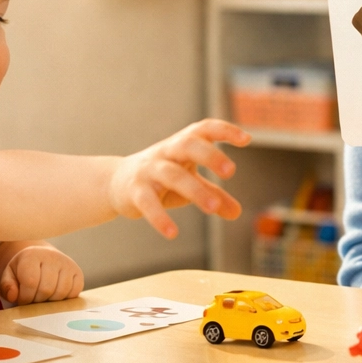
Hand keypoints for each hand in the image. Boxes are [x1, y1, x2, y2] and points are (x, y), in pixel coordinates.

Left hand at [0, 244, 83, 303]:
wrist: (40, 258)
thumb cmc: (23, 270)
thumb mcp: (10, 275)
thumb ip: (7, 286)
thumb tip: (13, 296)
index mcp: (32, 255)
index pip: (31, 283)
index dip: (25, 297)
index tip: (22, 299)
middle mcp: (52, 256)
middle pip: (47, 289)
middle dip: (37, 300)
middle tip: (33, 298)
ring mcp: (67, 263)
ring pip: (61, 292)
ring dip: (51, 301)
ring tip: (43, 296)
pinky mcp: (78, 272)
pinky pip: (74, 292)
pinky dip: (65, 298)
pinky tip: (55, 294)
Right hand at [109, 119, 250, 238]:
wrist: (116, 182)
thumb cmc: (161, 179)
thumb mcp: (189, 182)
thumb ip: (213, 194)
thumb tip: (237, 213)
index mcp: (182, 144)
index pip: (204, 129)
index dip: (224, 130)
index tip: (246, 139)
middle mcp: (166, 152)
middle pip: (188, 145)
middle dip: (210, 155)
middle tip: (231, 171)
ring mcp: (149, 169)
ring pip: (172, 174)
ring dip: (195, 190)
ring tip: (213, 208)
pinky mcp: (135, 190)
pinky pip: (148, 202)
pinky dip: (160, 217)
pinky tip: (173, 233)